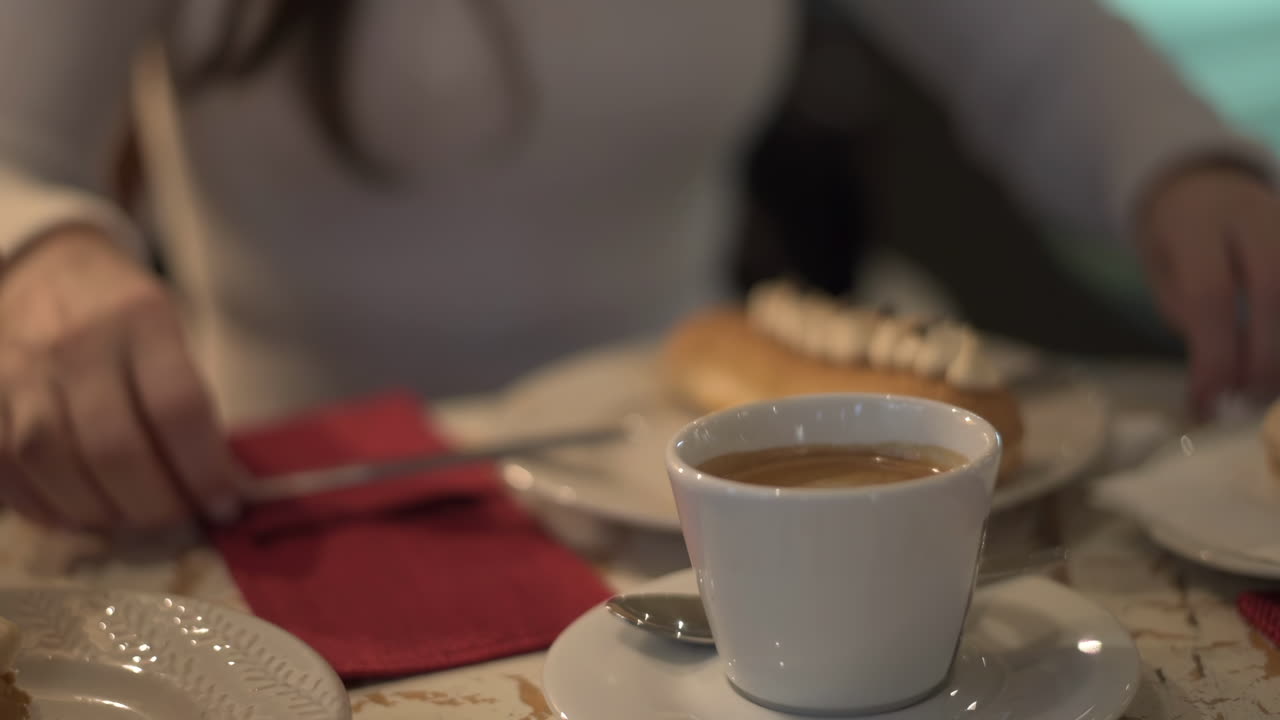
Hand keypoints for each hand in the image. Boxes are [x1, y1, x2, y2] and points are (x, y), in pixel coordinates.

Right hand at [0, 228, 245, 530]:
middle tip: (181, 518)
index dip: (204, 469)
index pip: (177, 407)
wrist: (46, 266)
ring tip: (134, 520)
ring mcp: (19, 370)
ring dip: (100, 512)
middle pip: (113, 447)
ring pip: (52, 464)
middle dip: (155, 503)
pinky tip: (80, 516)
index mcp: (142, 319)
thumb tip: (223, 485)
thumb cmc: (125, 314)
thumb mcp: (174, 329)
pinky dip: (44, 508)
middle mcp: (76, 344)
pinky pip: (4, 469)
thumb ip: (190, 400)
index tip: (225, 503)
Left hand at [1137, 163, 1279, 416]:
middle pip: (1272, 291)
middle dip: (1262, 356)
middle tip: (1246, 400)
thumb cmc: (1179, 237)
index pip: (1210, 294)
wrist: (1206, 182)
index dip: (1213, 354)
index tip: (1208, 400)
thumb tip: (1216, 374)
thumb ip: (1184, 309)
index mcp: (1197, 223)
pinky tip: (1277, 370)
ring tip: (1268, 391)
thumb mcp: (1161, 268)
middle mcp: (1255, 215)